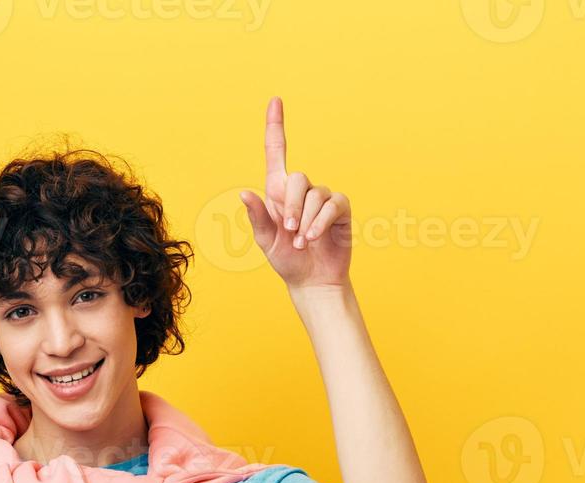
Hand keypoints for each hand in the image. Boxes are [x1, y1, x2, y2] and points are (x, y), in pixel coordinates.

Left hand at [239, 96, 352, 290]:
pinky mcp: (340, 210)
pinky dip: (322, 222)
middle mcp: (301, 190)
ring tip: (302, 243)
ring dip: (306, 221)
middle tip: (289, 231)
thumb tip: (244, 194)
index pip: (276, 151)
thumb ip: (257, 217)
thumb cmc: (287, 260)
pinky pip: (333, 205)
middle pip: (298, 178)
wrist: (312, 280)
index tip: (276, 100)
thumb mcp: (265, 240)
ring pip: (316, 195)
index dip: (275, 126)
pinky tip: (315, 238)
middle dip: (292, 206)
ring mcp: (322, 199)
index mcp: (278, 191)